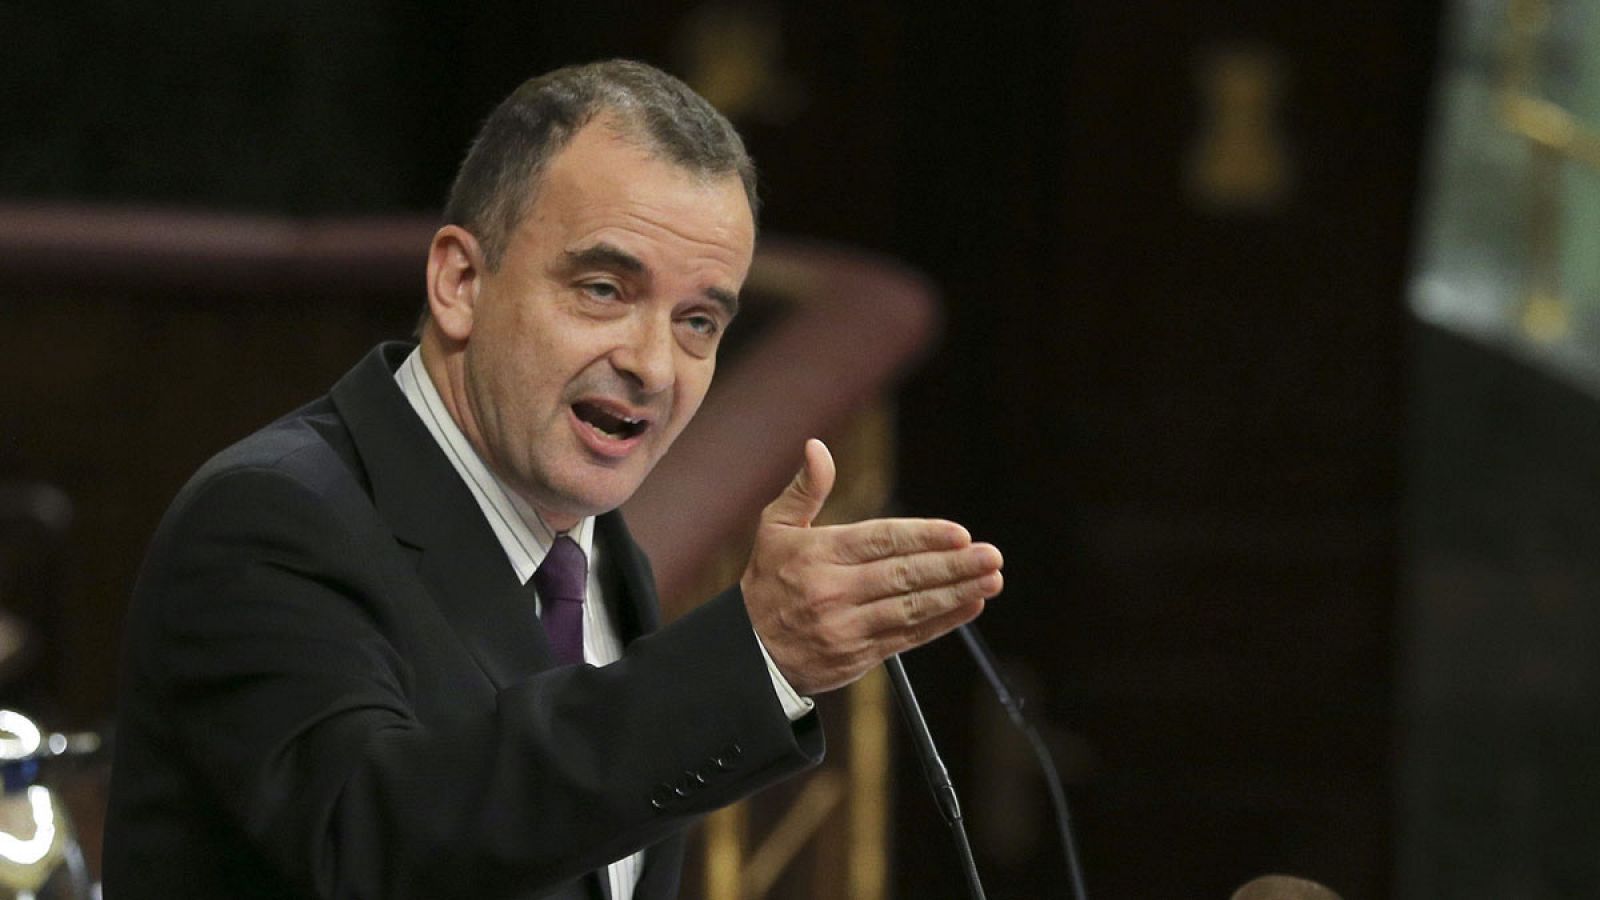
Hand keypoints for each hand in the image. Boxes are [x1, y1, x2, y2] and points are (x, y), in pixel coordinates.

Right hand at [742, 439, 1003, 695]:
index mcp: (818, 554)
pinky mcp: (859, 656)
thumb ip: (804, 489)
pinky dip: (943, 622)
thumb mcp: (774, 529)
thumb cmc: (768, 581)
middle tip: (990, 556)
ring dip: (955, 594)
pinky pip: (908, 637)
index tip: (960, 533)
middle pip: (903, 576)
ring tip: (990, 580)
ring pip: (911, 608)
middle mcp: (834, 591)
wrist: (750, 654)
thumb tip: (817, 447)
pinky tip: (970, 606)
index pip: (880, 541)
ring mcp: (848, 627)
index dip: (922, 537)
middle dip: (951, 566)